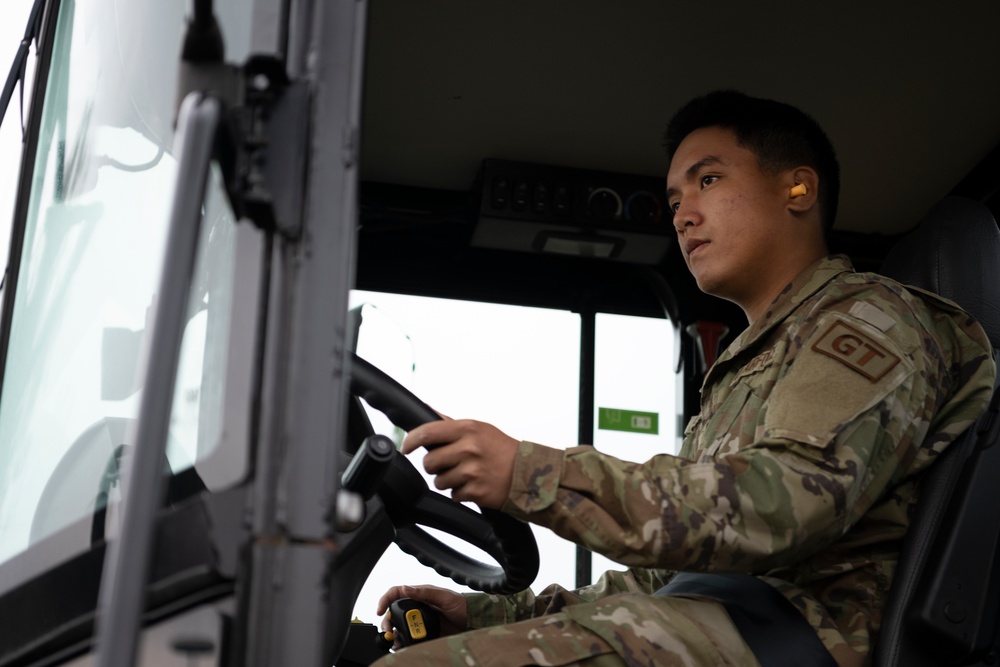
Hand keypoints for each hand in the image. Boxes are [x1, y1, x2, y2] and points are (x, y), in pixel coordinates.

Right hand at [377, 584, 467, 636]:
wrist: (472, 621)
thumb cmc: (460, 604)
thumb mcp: (444, 596)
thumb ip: (425, 593)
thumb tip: (406, 588)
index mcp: (419, 595)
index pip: (396, 594)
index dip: (385, 600)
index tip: (380, 611)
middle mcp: (416, 607)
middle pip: (394, 613)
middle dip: (387, 622)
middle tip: (388, 631)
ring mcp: (419, 621)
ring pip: (399, 627)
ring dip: (394, 634)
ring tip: (395, 641)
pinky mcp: (423, 633)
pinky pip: (409, 637)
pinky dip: (403, 642)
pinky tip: (402, 646)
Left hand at [402, 420, 517, 508]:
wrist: (528, 473)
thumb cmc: (502, 450)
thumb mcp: (480, 429)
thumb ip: (451, 423)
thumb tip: (427, 411)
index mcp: (468, 429)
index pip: (428, 432)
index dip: (411, 440)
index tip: (406, 447)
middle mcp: (469, 448)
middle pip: (429, 462)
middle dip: (435, 466)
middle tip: (449, 464)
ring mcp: (472, 471)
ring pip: (439, 481)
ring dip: (448, 481)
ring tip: (466, 475)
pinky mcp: (475, 491)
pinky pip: (453, 495)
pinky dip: (461, 493)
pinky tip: (474, 485)